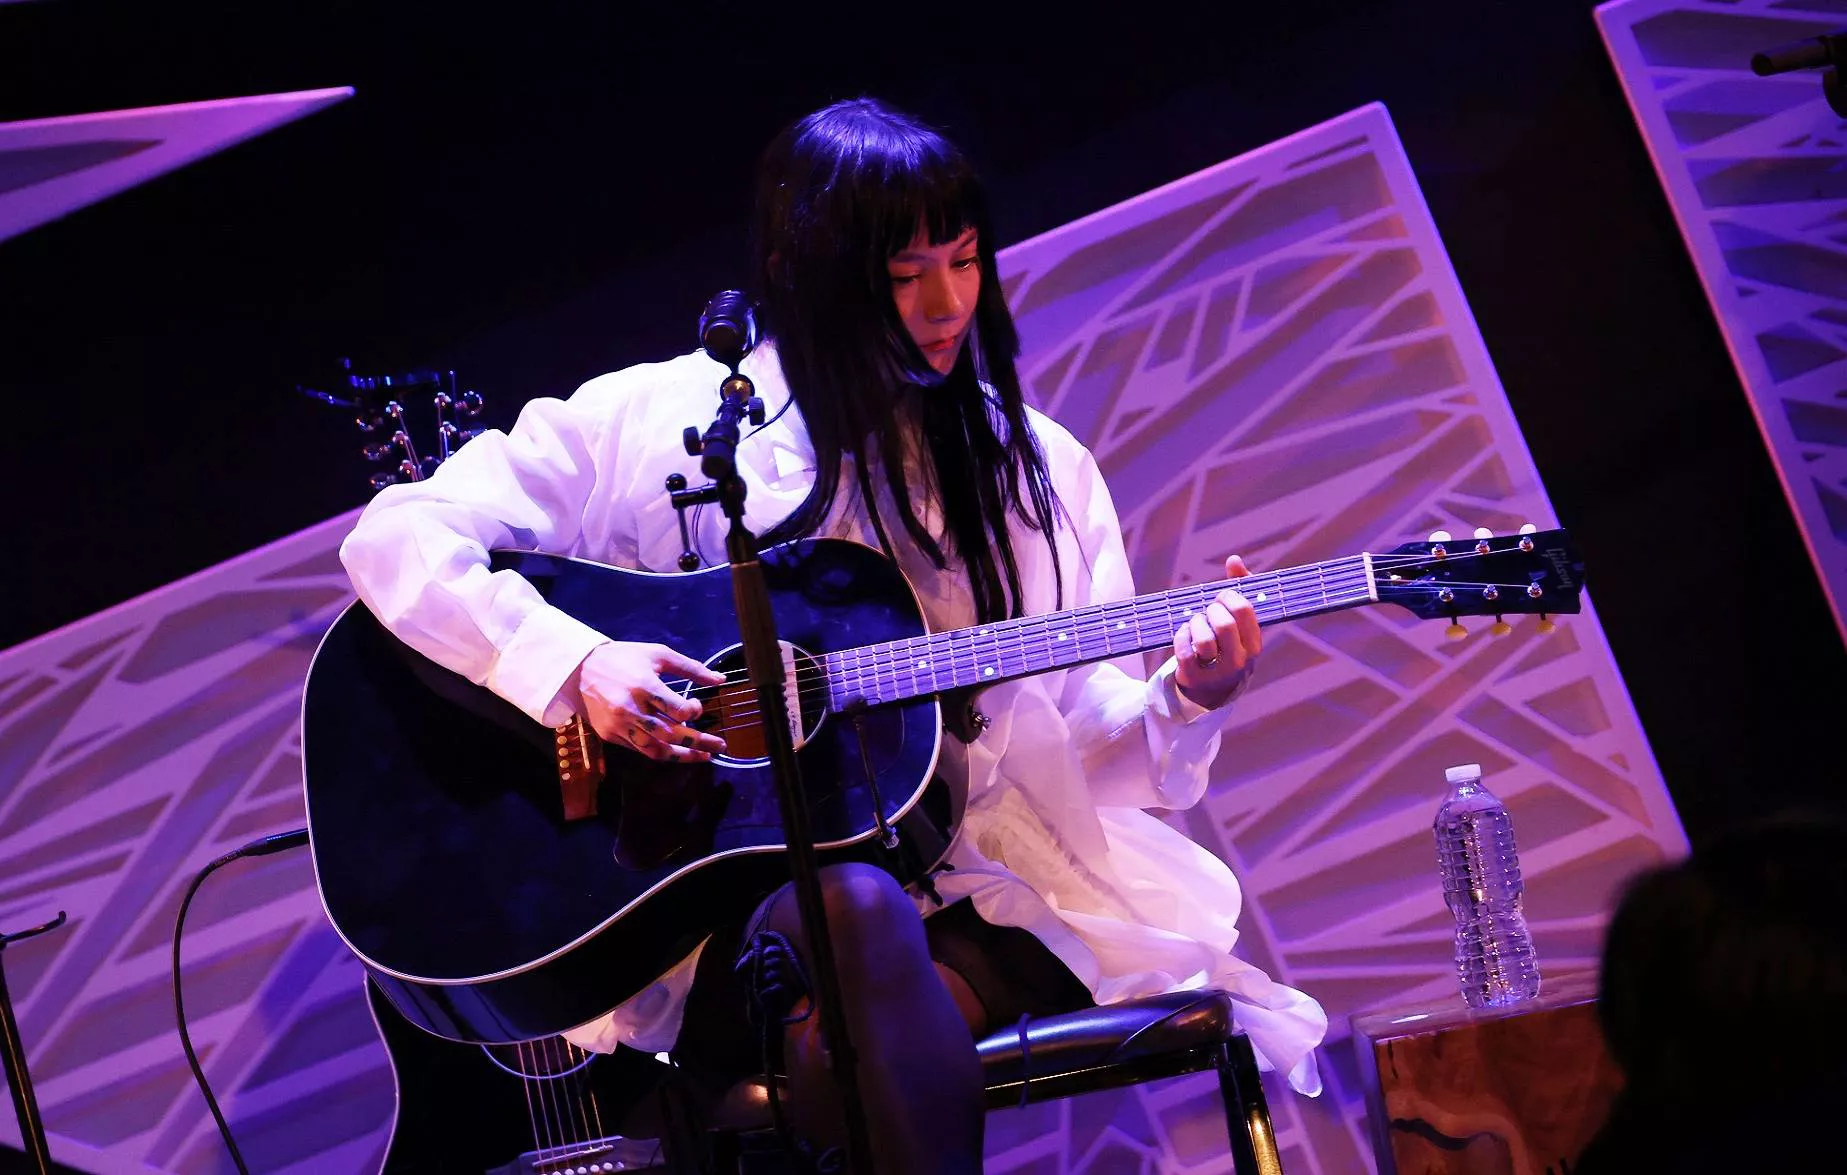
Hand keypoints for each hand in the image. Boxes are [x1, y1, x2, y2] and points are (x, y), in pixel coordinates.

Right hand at [574, 641, 727, 762]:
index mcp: (644, 686)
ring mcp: (619, 725)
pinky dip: (660, 753)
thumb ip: (691, 668)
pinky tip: (676, 752)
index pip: (679, 711)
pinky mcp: (610, 735)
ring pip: (656, 750)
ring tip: (703, 756)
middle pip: (672, 734)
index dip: (694, 711)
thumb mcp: (658, 655)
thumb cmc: (625, 658)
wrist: (582, 668)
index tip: (697, 706)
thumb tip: (721, 680)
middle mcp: (631, 709)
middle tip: (720, 745)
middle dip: (700, 742)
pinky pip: (640, 750)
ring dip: (683, 756)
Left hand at [1172, 555, 1261, 710]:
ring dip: (1195, 624)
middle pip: (1224, 624)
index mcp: (1254, 643)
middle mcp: (1239, 659)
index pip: (1245, 610)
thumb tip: (1234, 560)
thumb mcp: (1239, 621)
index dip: (1229, 596)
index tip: (1221, 596)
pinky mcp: (1194, 677)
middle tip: (1208, 610)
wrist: (1212, 686)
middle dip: (1211, 610)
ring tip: (1196, 623)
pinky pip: (1183, 650)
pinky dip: (1181, 636)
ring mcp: (1217, 671)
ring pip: (1203, 639)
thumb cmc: (1227, 644)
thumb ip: (1239, 588)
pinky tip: (1185, 635)